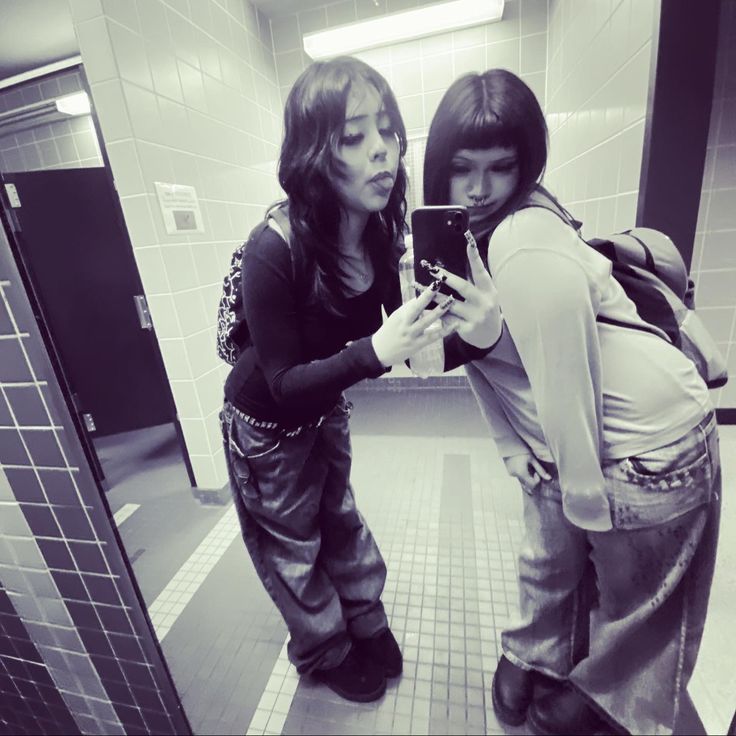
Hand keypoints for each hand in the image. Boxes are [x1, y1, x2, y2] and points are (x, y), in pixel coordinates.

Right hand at [372, 281, 454, 366]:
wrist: (380, 352)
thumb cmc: (388, 332)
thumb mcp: (395, 318)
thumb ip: (408, 310)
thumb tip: (421, 299)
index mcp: (400, 315)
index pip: (413, 302)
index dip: (424, 293)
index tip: (434, 283)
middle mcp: (405, 324)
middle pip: (417, 308)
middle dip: (428, 297)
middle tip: (439, 286)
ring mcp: (412, 335)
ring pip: (426, 322)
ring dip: (439, 311)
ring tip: (450, 302)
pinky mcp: (417, 345)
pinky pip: (433, 337)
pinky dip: (445, 331)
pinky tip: (455, 325)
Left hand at [424, 231, 502, 348]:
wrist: (489, 337)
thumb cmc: (483, 309)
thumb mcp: (484, 295)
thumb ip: (473, 282)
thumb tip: (455, 262)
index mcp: (489, 291)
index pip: (480, 271)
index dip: (474, 256)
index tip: (468, 240)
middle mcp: (484, 303)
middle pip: (462, 287)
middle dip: (445, 277)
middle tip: (431, 268)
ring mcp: (475, 317)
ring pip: (449, 304)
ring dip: (432, 295)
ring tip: (417, 285)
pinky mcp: (466, 329)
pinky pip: (447, 318)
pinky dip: (435, 312)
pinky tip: (422, 307)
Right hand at [504, 452, 551, 490]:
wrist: (508, 444)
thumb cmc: (521, 450)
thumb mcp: (532, 459)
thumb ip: (540, 470)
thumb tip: (549, 478)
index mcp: (521, 473)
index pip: (532, 484)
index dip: (536, 479)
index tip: (536, 472)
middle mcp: (515, 475)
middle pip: (527, 482)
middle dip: (531, 477)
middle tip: (532, 468)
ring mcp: (511, 474)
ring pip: (522, 479)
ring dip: (526, 475)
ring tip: (526, 465)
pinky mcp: (508, 471)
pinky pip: (517, 475)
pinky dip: (521, 473)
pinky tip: (521, 465)